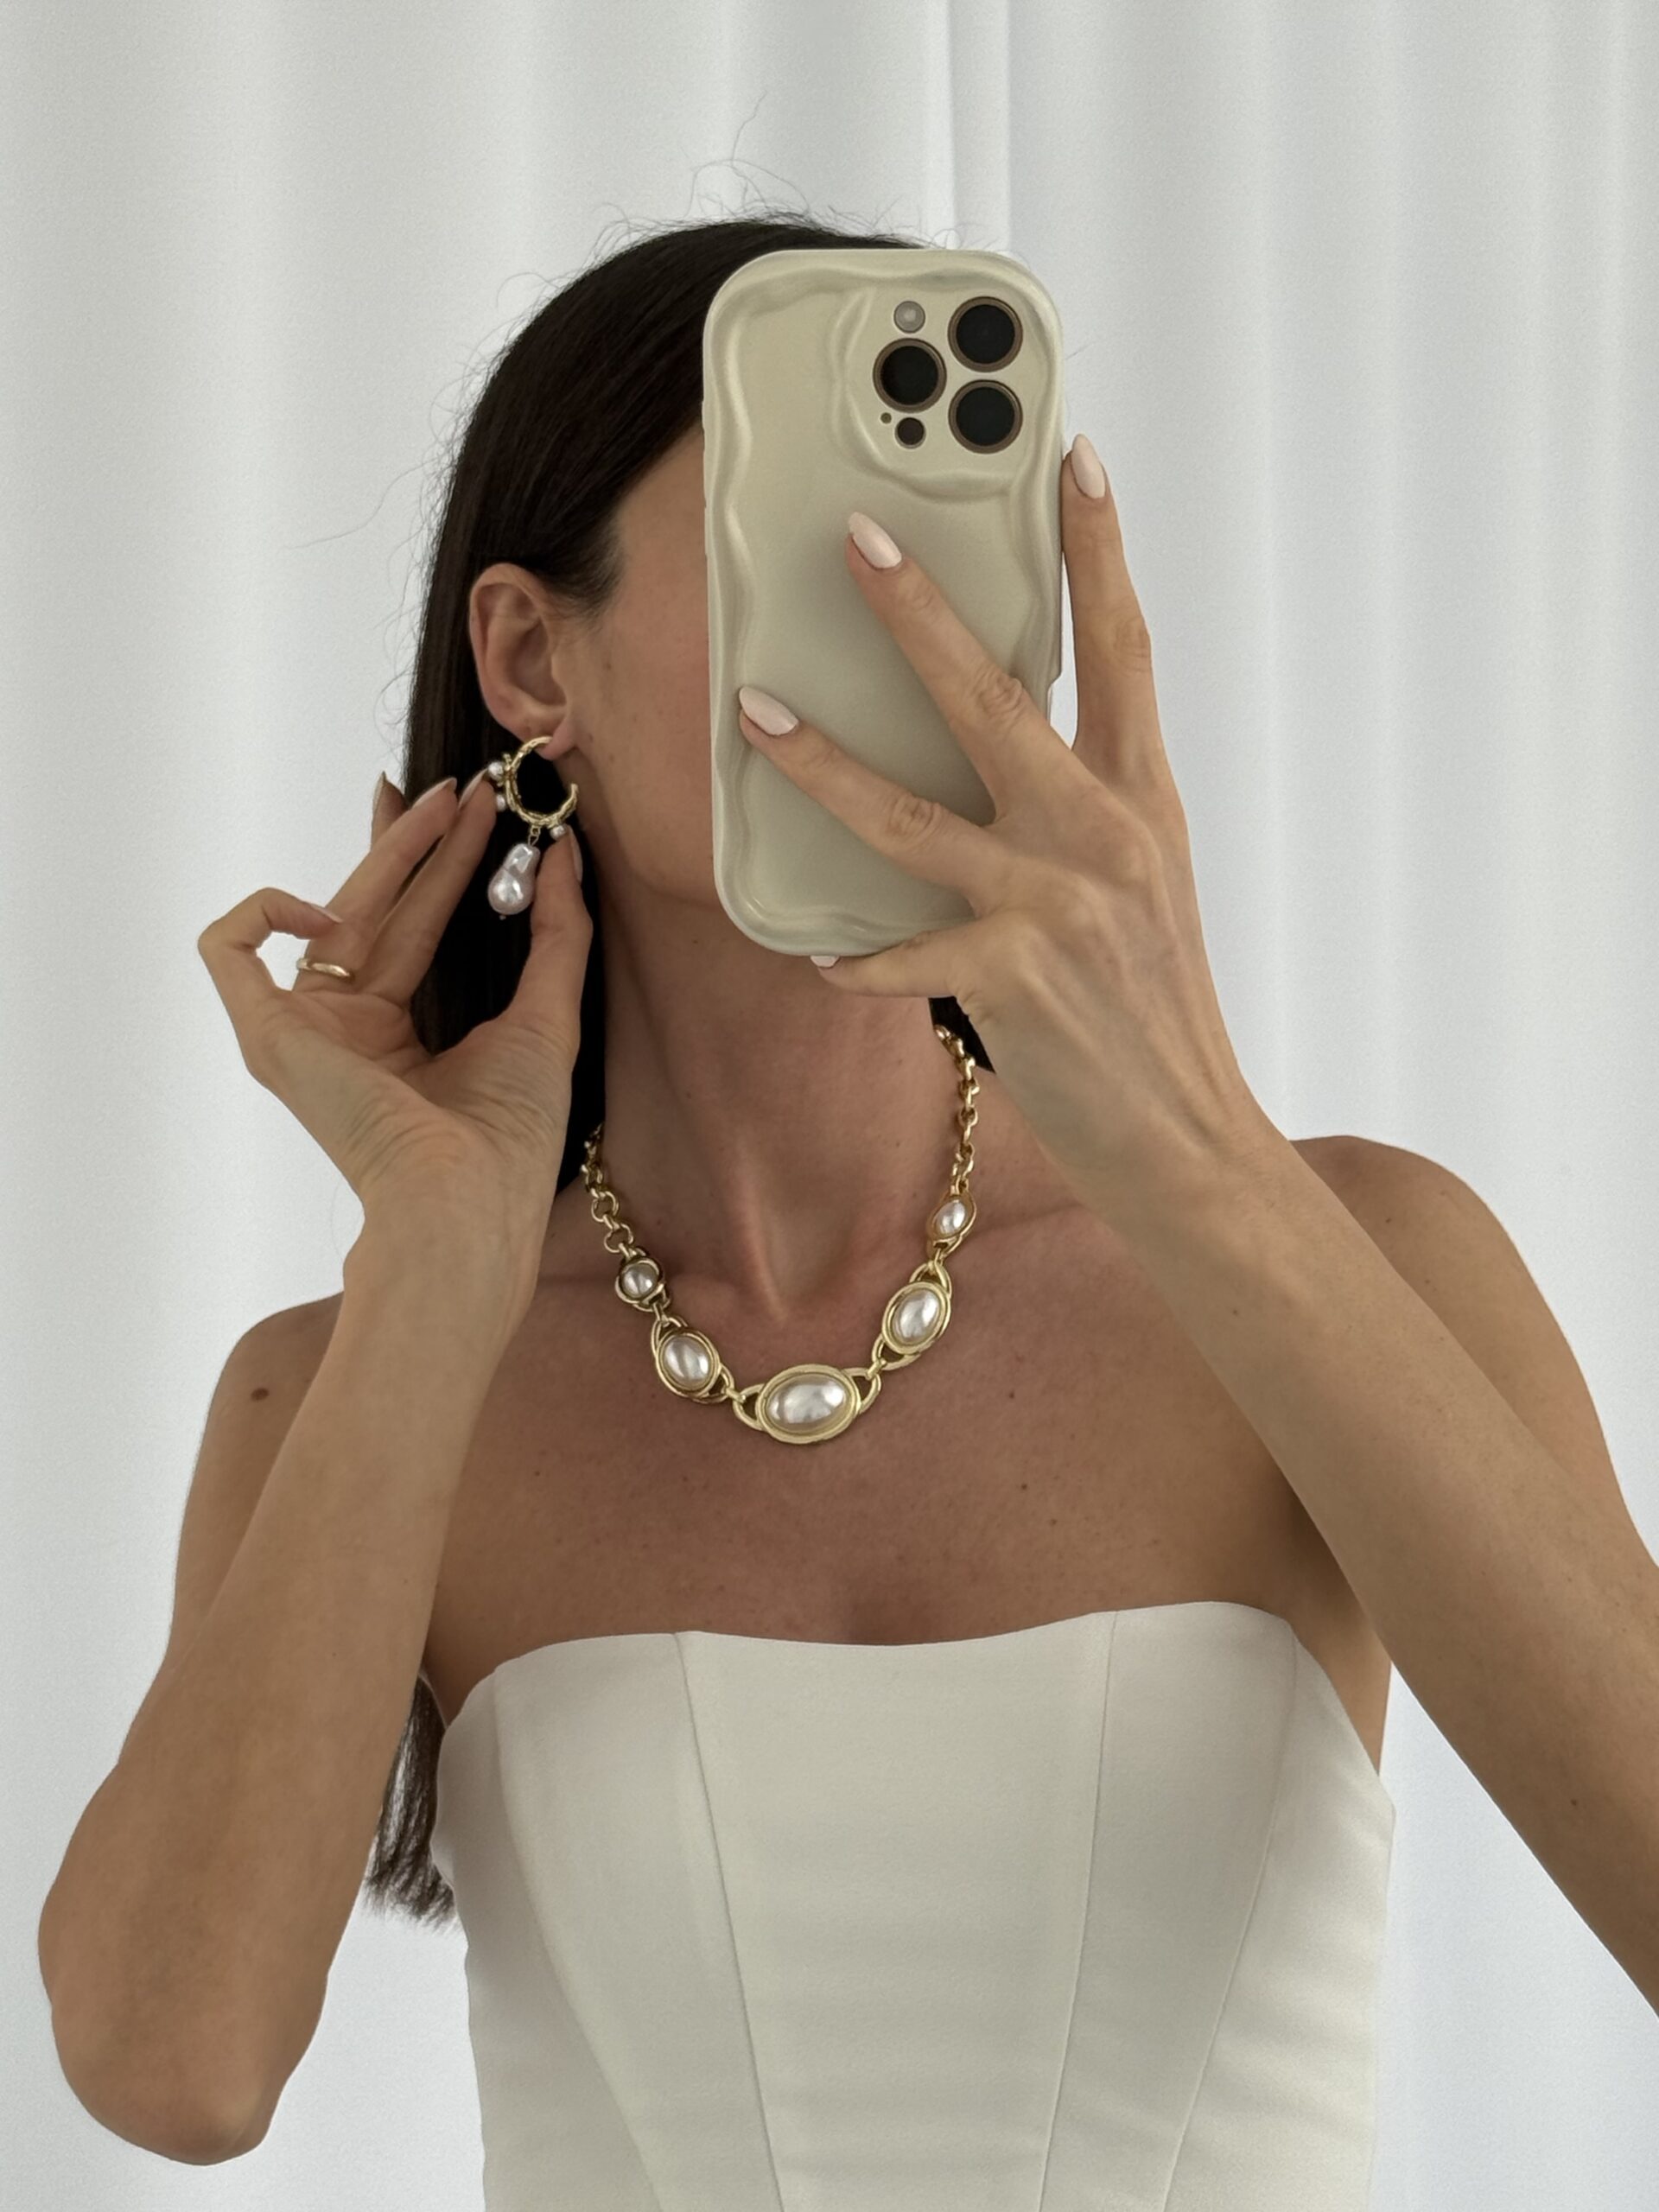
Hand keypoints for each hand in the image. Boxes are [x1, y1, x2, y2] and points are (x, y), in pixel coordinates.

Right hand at [195, 767, 590, 1298]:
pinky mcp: (266, 1035)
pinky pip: (229, 949)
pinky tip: (332, 905)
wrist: (466, 1195)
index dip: (430, 864)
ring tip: (448, 806)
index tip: (467, 811)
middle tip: (466, 792)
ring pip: (327, 913)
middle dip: (419, 845)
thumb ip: (557, 932)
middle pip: (375, 911)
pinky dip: (264, 909)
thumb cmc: (509, 1133)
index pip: (407, 927)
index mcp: (399, 1038)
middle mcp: (345, 1033)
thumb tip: (564, 853)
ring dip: (385, 853)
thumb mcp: (549, 1014)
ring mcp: (303, 1033)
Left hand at [732, 439, 1280, 1229]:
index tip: (1071, 458)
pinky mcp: (1014, 979)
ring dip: (824, 763)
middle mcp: (1106, 834)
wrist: (1188, 1136)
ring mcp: (1059, 904)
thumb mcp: (1146, 880)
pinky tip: (816, 953)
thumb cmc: (1154, 1005)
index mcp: (1144, 798)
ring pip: (914, 816)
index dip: (1098, 549)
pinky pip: (905, 954)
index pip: (1123, 648)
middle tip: (855, 538)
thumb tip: (1010, 734)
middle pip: (998, 699)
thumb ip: (1087, 800)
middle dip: (920, 614)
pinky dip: (858, 958)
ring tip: (755, 711)